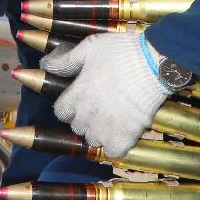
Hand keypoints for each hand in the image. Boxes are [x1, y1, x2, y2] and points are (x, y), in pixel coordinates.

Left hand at [41, 32, 170, 159]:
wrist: (154, 63)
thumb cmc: (122, 52)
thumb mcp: (89, 48)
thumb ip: (66, 61)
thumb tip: (46, 65)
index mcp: (76, 95)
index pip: (61, 112)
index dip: (70, 106)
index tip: (81, 99)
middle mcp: (87, 114)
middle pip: (77, 126)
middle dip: (85, 118)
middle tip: (100, 105)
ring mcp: (106, 127)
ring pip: (93, 139)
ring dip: (99, 131)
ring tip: (112, 118)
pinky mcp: (125, 135)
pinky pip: (113, 151)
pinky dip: (116, 145)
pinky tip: (121, 132)